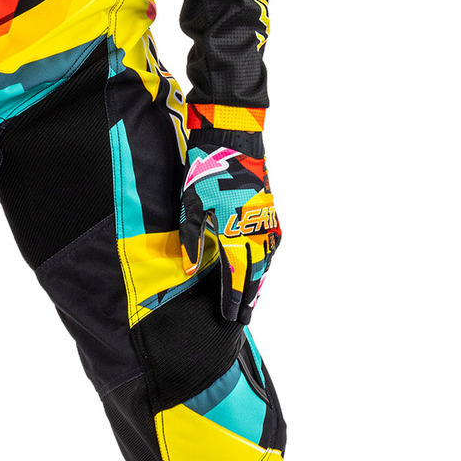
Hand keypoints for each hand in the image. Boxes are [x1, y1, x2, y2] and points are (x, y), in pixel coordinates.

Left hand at [179, 104, 280, 324]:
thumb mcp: (191, 206)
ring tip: (252, 301)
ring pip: (265, 262)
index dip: (233, 300)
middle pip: (255, 275)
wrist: (234, 140)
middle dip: (249, 299)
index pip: (237, 279)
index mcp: (236, 236)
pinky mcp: (270, 213)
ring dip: (258, 282)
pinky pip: (270, 247)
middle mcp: (256, 234)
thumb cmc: (207, 172)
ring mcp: (267, 223)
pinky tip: (260, 268)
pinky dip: (265, 263)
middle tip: (244, 319)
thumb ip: (192, 240)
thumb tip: (189, 268)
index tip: (230, 317)